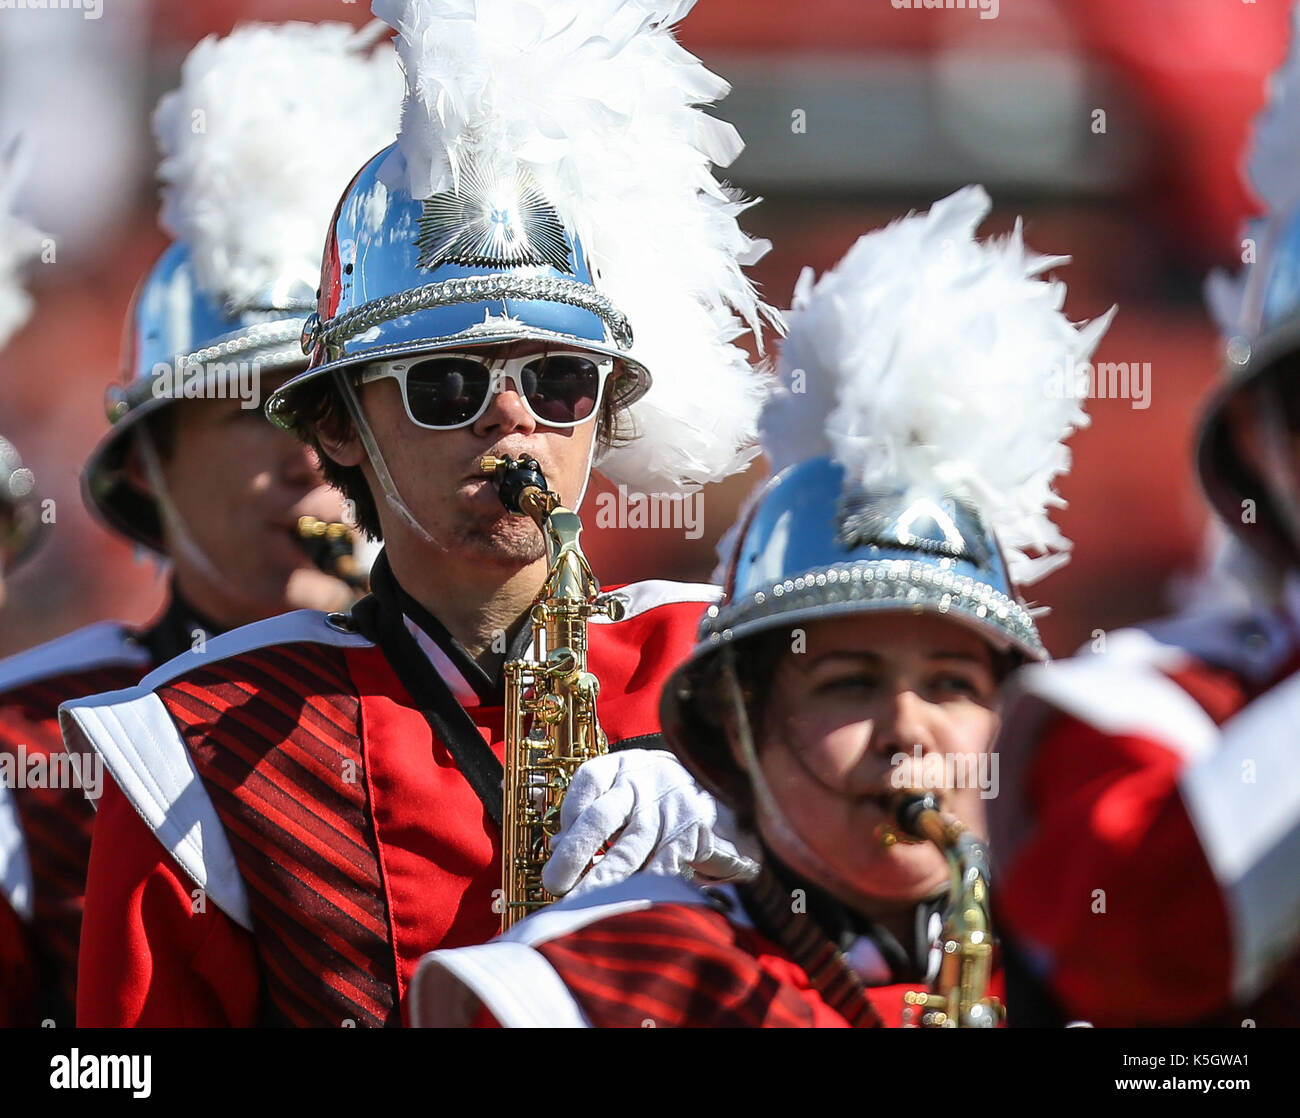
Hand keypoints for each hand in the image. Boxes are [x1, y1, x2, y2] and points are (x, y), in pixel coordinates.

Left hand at [542, 749, 760, 897]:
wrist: (714, 781)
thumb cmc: (650, 791)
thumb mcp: (621, 785)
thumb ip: (588, 810)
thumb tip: (556, 846)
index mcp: (620, 766)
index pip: (587, 782)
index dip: (568, 815)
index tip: (556, 847)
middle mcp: (642, 784)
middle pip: (600, 818)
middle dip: (573, 854)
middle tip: (554, 884)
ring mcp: (668, 810)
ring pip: (628, 852)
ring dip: (601, 882)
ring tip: (581, 905)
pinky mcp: (692, 837)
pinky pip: (661, 870)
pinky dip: (641, 891)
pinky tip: (623, 908)